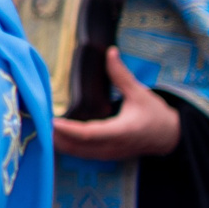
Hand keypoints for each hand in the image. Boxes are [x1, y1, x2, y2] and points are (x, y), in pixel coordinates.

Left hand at [52, 50, 181, 161]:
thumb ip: (121, 74)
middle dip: (56, 136)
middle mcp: (112, 146)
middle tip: (37, 122)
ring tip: (40, 129)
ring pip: (78, 153)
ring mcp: (109, 154)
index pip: (89, 134)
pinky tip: (55, 137)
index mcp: (121, 131)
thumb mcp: (140, 93)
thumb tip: (110, 52)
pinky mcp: (107, 156)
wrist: (171, 137)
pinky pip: (83, 154)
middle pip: (77, 146)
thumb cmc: (156, 115)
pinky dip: (68, 146)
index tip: (52, 120)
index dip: (68, 129)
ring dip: (60, 143)